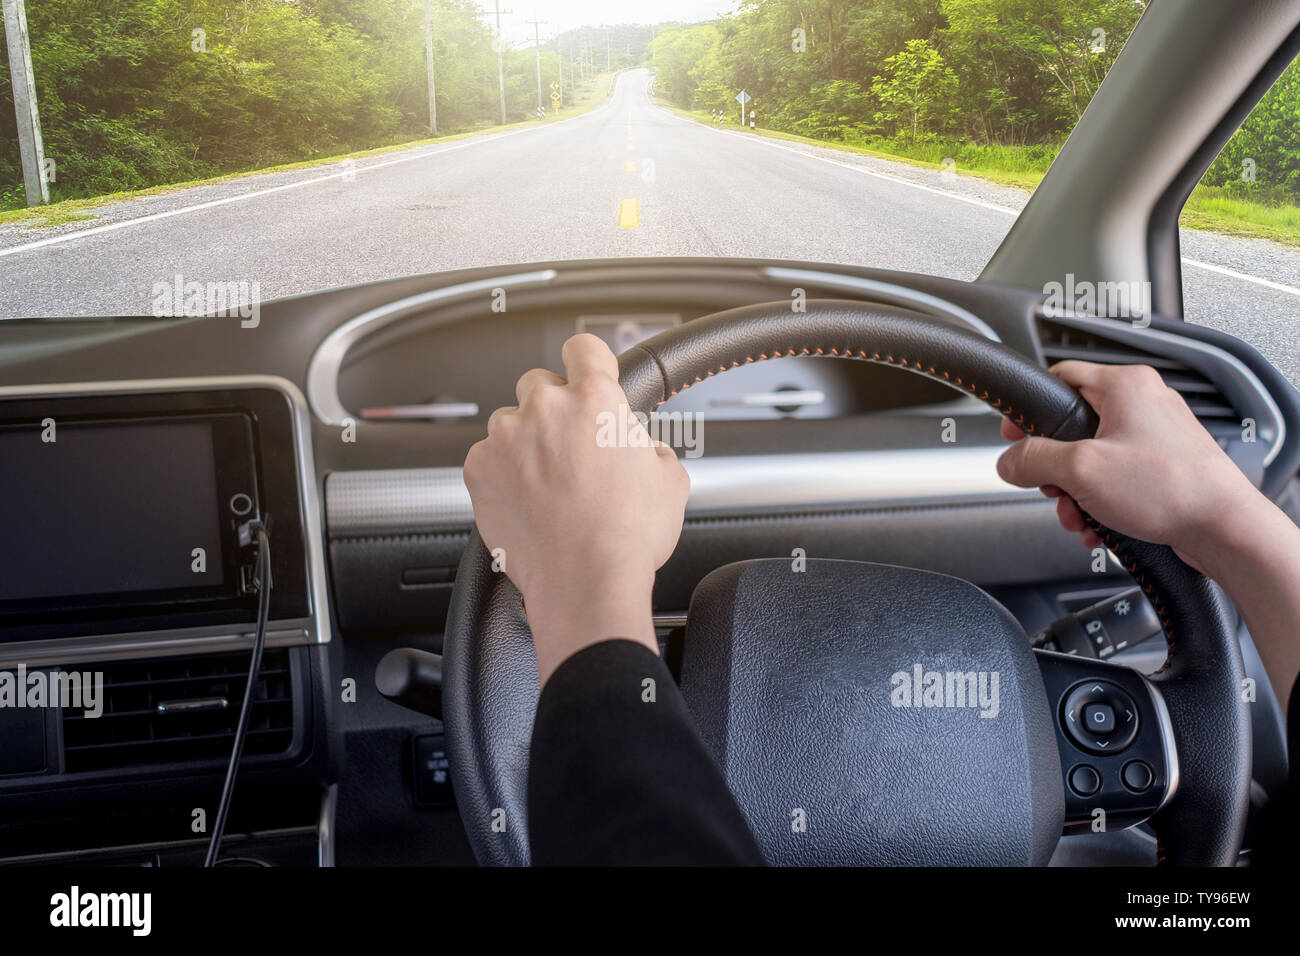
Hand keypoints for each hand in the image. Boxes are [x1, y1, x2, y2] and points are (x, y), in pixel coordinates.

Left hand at [463, 333, 689, 683]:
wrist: (584, 581)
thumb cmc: (626, 536)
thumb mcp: (670, 480)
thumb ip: (650, 446)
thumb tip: (641, 448)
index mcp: (595, 400)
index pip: (584, 347)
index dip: (589, 360)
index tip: (587, 370)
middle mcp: (545, 409)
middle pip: (540, 384)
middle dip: (554, 408)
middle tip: (571, 446)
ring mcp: (506, 438)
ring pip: (511, 423)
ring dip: (526, 443)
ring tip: (549, 484)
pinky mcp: (479, 469)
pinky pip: (488, 457)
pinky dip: (502, 473)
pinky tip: (527, 500)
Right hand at [996, 360, 1263, 575]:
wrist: (1223, 529)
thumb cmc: (1173, 488)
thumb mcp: (1081, 470)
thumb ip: (1032, 460)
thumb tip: (1009, 461)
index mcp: (1126, 385)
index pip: (1059, 377)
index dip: (1029, 410)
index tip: (1013, 434)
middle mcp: (1144, 403)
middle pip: (1073, 427)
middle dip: (1056, 469)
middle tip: (1054, 488)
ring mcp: (1156, 434)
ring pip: (1092, 458)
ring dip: (1076, 491)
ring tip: (1079, 514)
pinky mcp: (1163, 464)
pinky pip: (1115, 477)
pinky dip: (1100, 500)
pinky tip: (1100, 524)